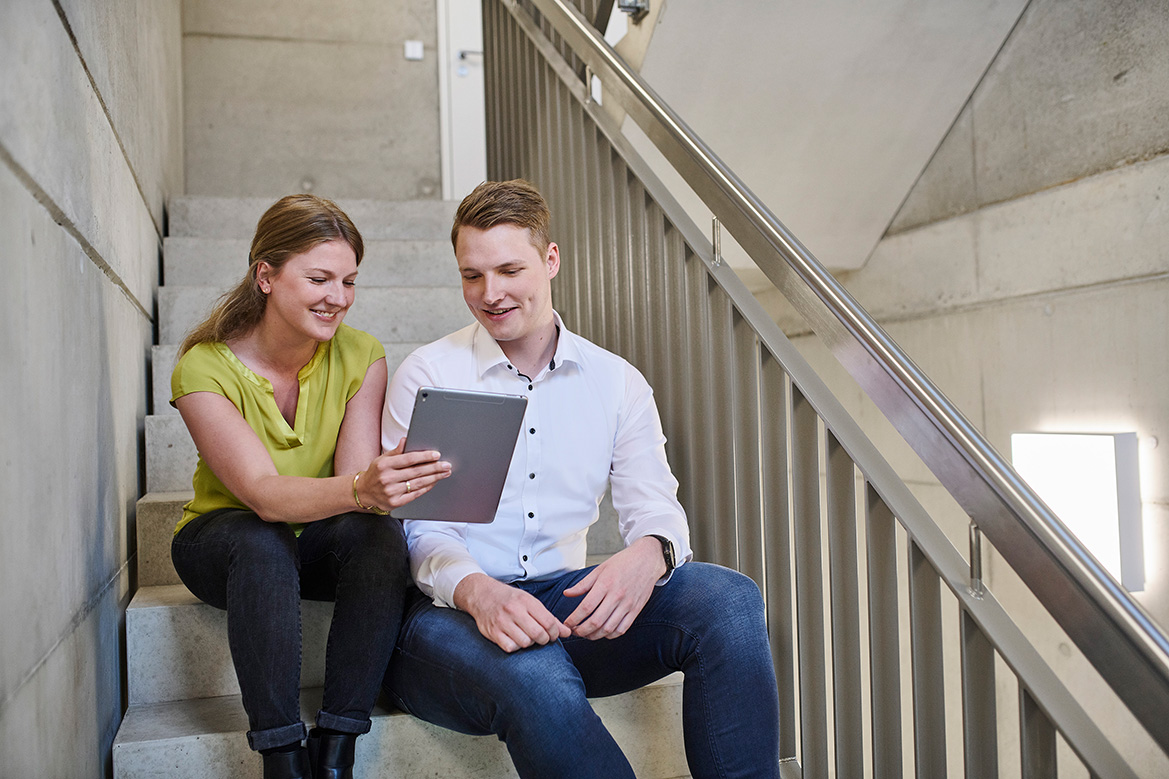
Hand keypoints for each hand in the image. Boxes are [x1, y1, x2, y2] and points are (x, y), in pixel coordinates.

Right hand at [357, 438, 450, 511]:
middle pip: (416, 472)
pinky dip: (426, 488)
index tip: (437, 455)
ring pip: (418, 483)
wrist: (364, 492)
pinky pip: (415, 494)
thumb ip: (396, 451)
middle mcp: (387, 478)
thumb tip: (406, 439)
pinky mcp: (395, 502)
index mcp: (384, 465)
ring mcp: (391, 492)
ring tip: (444, 473)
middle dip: (434, 468)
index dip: (424, 456)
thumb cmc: (376, 473)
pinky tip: (434, 483)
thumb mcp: (382, 459)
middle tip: (447, 465)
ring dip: (434, 478)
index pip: (409, 459)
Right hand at [454, 573, 569, 652]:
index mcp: (526, 601)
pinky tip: (515, 639)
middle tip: (542, 638)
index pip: (548, 622)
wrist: (482, 594)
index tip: (553, 634)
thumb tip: (567, 632)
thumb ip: (549, 618)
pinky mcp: (493, 632)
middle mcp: (514, 611)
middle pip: (538, 634)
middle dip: (544, 640)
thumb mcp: (530, 602)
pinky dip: (515, 647)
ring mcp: (502, 622)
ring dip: (529, 643)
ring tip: (527, 637)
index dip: (555, 632)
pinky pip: (510, 647)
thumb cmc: (510, 599)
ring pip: (525, 643)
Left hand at [562, 536, 665, 639]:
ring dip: (594, 635)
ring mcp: (628, 604)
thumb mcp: (600, 569)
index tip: (567, 623)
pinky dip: (611, 635)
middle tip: (574, 631)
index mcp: (605, 584)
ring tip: (586, 634)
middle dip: (581, 631)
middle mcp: (617, 596)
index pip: (586, 607)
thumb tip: (567, 594)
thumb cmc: (623, 563)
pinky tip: (603, 633)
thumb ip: (583, 584)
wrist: (647, 560)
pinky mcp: (636, 610)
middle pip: (596, 621)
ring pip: (608, 628)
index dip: (574, 619)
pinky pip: (622, 629)